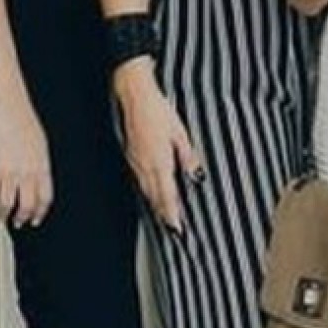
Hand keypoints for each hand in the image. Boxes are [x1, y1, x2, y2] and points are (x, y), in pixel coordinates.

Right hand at [0, 95, 53, 228]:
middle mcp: (27, 172)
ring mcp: (8, 171)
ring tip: (1, 215)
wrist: (7, 107)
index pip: (45, 198)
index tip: (35, 219)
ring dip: (3, 214)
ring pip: (6, 205)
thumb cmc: (24, 121)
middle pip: (27, 206)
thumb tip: (38, 182)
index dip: (40, 212)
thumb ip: (39, 165)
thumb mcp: (40, 145)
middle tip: (18, 222)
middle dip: (22, 218)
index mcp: (42, 166)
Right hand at [115, 61, 204, 232]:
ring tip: (164, 218)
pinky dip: (147, 191)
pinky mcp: (131, 156)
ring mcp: (136, 162)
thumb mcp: (180, 133)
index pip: (167, 195)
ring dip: (155, 205)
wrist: (134, 97)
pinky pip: (140, 179)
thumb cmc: (158, 111)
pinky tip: (151, 193)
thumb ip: (187, 157)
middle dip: (164, 215)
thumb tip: (196, 176)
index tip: (178, 230)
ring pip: (146, 190)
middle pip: (155, 197)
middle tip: (173, 231)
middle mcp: (146, 166)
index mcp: (160, 162)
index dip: (173, 214)